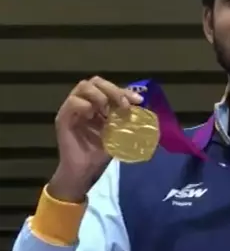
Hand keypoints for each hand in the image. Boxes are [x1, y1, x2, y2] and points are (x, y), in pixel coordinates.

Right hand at [50, 76, 143, 201]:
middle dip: (113, 90)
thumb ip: (126, 119)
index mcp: (97, 104)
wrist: (86, 169)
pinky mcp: (63, 118)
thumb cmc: (100, 151)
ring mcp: (72, 109)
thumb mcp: (119, 132)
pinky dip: (85, 106)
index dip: (124, 90)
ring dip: (100, 96)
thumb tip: (145, 110)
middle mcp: (84, 102)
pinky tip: (94, 116)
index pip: (108, 87)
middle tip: (124, 105)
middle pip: (95, 82)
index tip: (138, 101)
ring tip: (108, 112)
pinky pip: (72, 102)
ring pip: (83, 87)